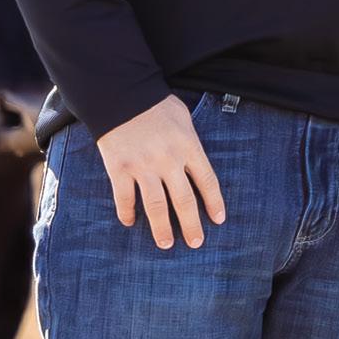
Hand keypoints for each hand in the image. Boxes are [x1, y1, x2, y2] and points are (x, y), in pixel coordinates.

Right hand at [94, 95, 225, 251]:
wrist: (122, 93)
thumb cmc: (156, 104)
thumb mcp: (184, 118)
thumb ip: (190, 143)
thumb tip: (193, 165)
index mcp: (189, 147)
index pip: (207, 181)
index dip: (214, 202)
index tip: (219, 220)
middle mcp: (169, 160)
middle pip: (184, 200)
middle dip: (192, 225)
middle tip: (196, 243)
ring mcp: (143, 166)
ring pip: (156, 206)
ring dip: (161, 228)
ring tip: (166, 244)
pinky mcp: (119, 168)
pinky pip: (124, 198)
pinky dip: (127, 212)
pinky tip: (130, 222)